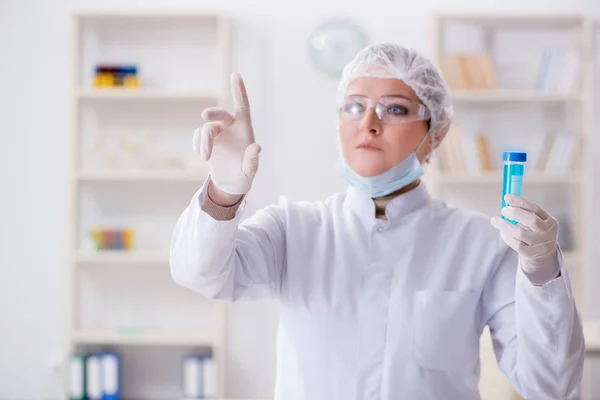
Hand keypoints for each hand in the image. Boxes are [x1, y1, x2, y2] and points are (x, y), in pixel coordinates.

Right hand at [193, 73, 260, 194]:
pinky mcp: (206, 139)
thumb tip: (257, 147)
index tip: (235, 75)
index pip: (243, 106)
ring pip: (206, 128)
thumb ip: (252, 160)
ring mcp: (218, 132)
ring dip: (203, 142)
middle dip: (213, 113)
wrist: (230, 183)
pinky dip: (198, 145)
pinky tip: (203, 157)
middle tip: (205, 115)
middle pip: (220, 113)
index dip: (239, 91)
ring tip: (205, 158)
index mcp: (245, 129)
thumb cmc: (244, 175)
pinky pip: (197, 136)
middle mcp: (231, 127)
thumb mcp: (249, 171)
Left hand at [491, 194, 560, 285]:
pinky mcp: (531, 254)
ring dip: (505, 225)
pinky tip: (502, 232)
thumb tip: (507, 199)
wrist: (542, 257)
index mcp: (550, 221)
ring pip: (520, 233)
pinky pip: (516, 244)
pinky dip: (507, 237)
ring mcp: (541, 245)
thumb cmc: (535, 234)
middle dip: (515, 213)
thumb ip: (525, 212)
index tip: (507, 197)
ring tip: (496, 220)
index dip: (520, 201)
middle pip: (531, 220)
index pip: (535, 208)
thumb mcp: (536, 222)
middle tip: (503, 210)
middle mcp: (548, 233)